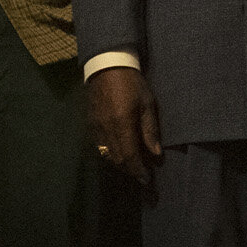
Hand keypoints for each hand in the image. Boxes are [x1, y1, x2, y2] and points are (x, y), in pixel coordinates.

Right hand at [85, 66, 162, 191]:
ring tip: (132, 164)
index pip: (130, 156)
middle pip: (117, 159)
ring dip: (120, 163)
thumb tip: (156, 154)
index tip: (147, 180)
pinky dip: (110, 153)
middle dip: (130, 170)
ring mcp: (95, 128)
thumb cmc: (132, 83)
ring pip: (107, 155)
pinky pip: (99, 146)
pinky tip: (119, 150)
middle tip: (142, 174)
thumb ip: (150, 130)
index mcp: (122, 124)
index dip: (138, 171)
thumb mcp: (147, 104)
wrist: (106, 66)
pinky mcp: (90, 124)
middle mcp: (106, 130)